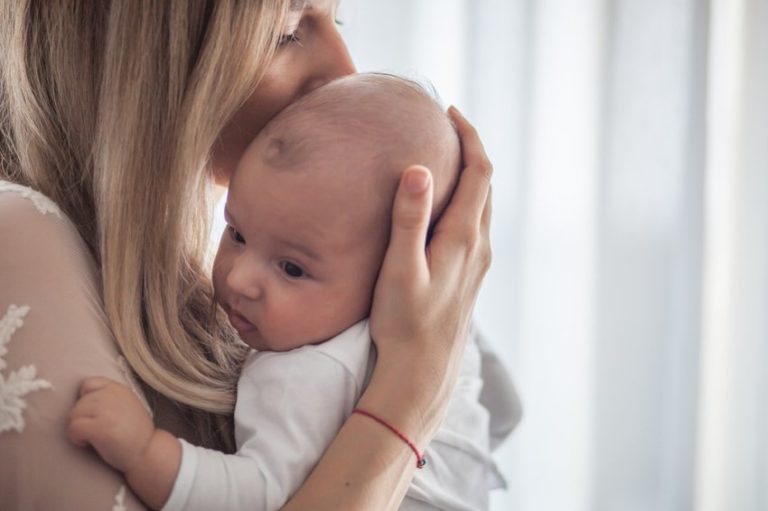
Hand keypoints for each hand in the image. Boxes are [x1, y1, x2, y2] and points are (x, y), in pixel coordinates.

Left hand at [68, 377, 155, 473]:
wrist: (147, 452)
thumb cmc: (134, 433)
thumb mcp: (127, 405)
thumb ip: (109, 397)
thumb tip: (83, 397)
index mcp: (118, 389)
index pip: (88, 384)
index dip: (86, 399)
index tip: (94, 414)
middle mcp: (112, 395)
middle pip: (78, 403)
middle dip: (82, 418)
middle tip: (95, 431)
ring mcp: (106, 410)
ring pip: (73, 415)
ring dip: (78, 429)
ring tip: (92, 437)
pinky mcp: (100, 427)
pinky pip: (73, 428)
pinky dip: (76, 439)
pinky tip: (88, 443)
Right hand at [368, 106, 491, 439]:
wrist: (423, 371)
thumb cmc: (405, 323)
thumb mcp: (400, 269)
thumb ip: (409, 219)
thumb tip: (418, 169)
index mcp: (463, 238)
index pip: (479, 173)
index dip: (470, 138)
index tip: (451, 113)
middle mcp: (478, 246)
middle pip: (485, 185)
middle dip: (470, 150)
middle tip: (446, 126)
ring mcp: (477, 263)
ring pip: (481, 206)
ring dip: (469, 176)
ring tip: (444, 158)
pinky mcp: (469, 276)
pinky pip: (475, 224)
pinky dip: (465, 200)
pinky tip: (444, 206)